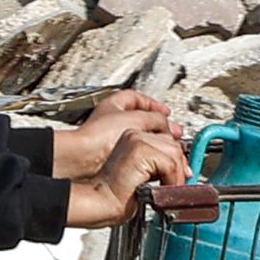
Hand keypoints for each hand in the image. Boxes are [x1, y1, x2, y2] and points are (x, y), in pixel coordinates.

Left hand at [53, 89, 181, 178]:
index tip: (167, 112)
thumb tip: (168, 127)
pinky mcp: (117, 156)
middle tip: (174, 134)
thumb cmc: (101, 135)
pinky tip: (159, 158)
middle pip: (145, 121)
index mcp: (115, 104)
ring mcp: (115, 139)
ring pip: (144, 139)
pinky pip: (139, 154)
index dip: (155, 105)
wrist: (86, 159)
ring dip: (158, 143)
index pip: (139, 99)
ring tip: (171, 149)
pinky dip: (151, 156)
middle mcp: (115, 121)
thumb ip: (156, 119)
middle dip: (161, 128)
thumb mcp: (136, 119)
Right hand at [63, 125, 191, 228]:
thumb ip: (159, 166)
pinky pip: (169, 163)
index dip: (177, 159)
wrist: (100, 201)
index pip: (167, 140)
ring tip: (169, 189)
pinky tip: (162, 189)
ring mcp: (136, 140)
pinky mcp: (140, 151)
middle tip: (178, 184)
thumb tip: (183, 169)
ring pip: (174, 152)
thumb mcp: (143, 174)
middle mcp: (134, 134)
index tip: (181, 175)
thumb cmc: (116, 194)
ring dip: (176, 175)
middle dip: (180, 166)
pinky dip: (171, 179)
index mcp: (133, 137)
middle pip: (173, 144)